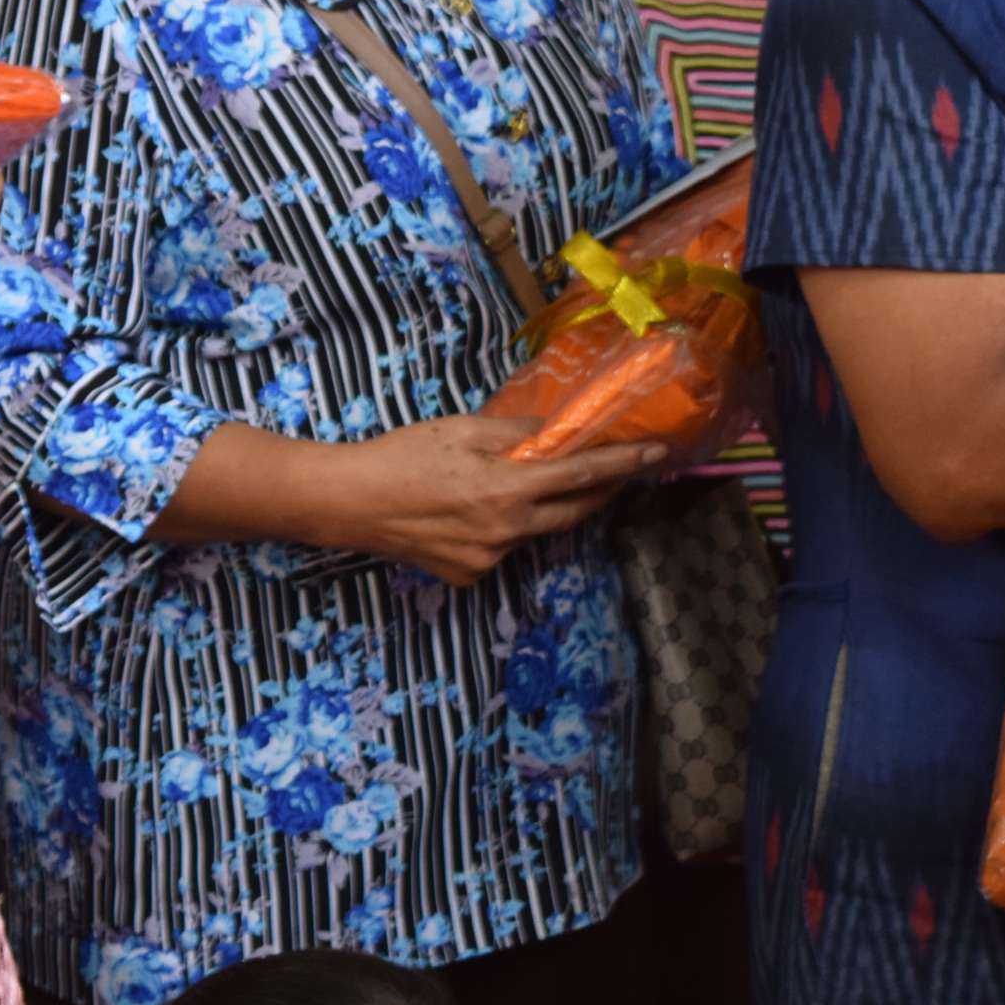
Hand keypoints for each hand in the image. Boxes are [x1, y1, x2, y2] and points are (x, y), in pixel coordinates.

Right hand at [321, 415, 666, 585]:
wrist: (348, 502)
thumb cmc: (400, 456)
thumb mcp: (460, 429)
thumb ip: (514, 431)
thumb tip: (554, 432)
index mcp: (508, 488)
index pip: (583, 474)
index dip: (623, 462)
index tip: (656, 453)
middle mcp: (507, 531)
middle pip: (574, 512)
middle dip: (600, 491)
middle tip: (616, 471)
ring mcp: (488, 559)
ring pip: (533, 530)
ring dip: (539, 507)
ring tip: (511, 483)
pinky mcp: (468, 576)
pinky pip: (499, 549)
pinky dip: (499, 529)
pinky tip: (465, 513)